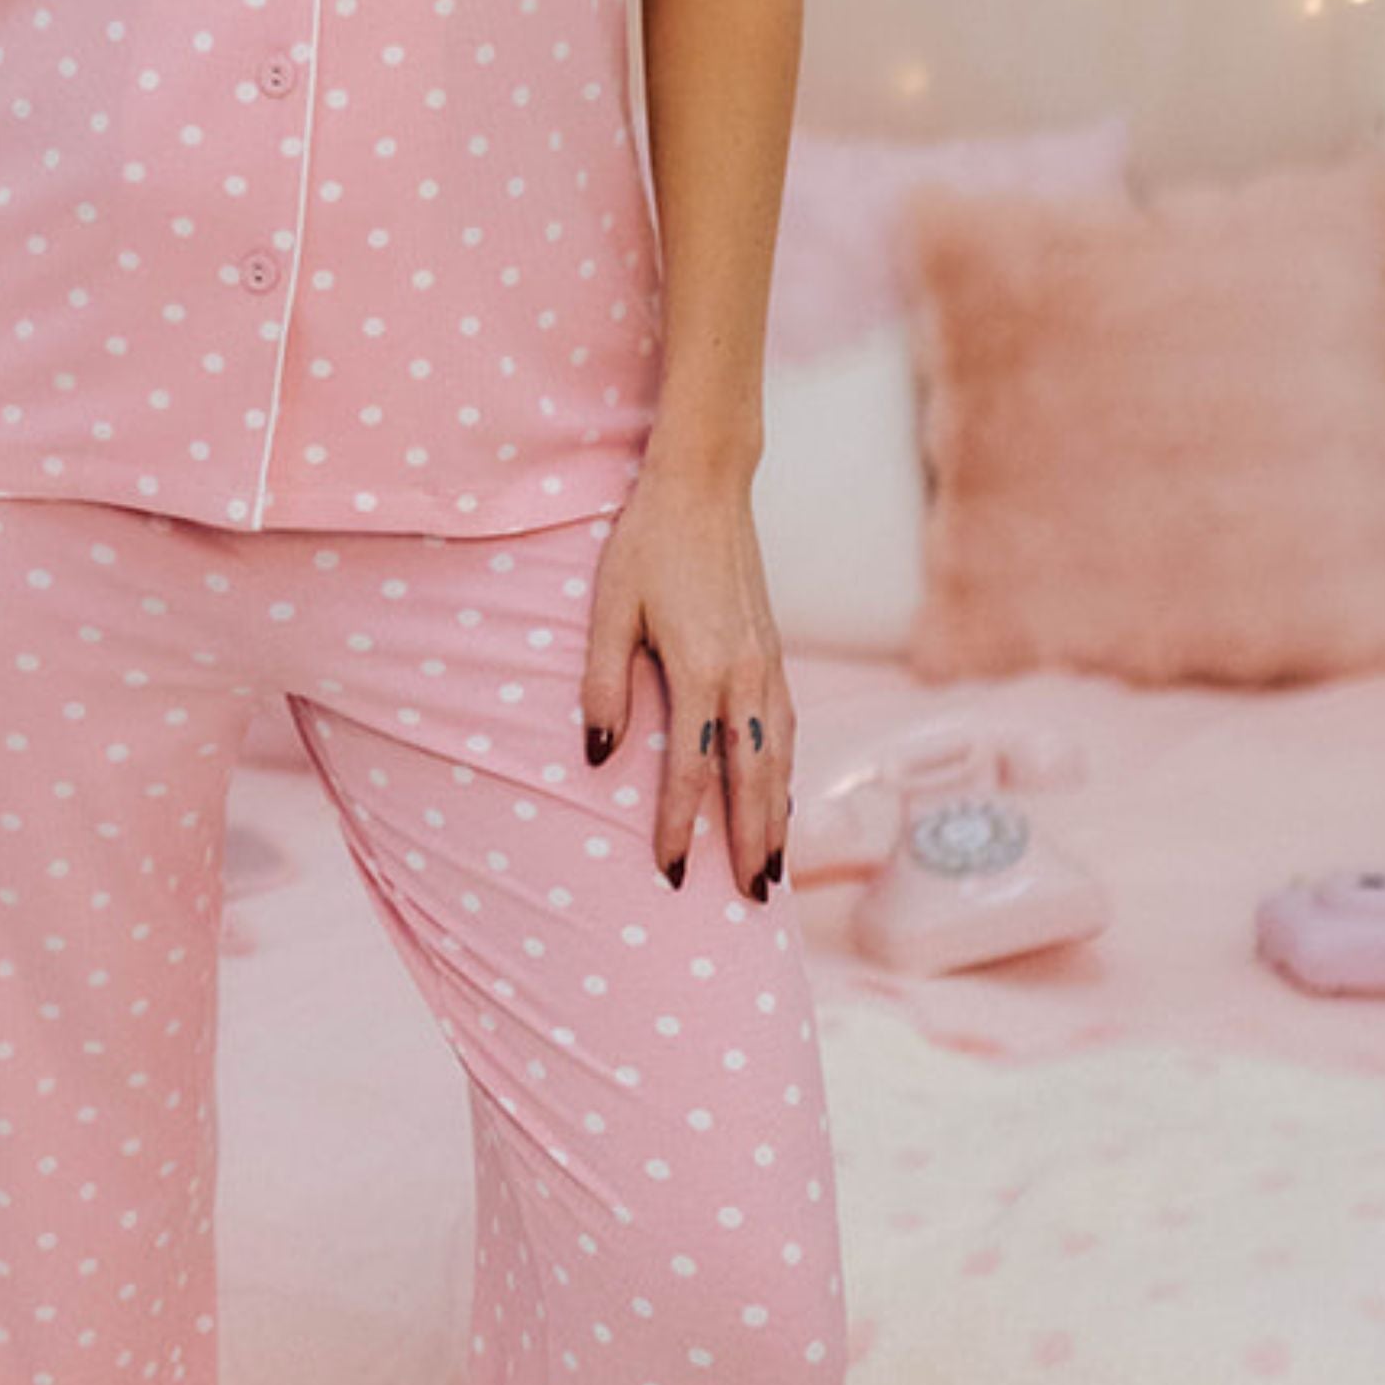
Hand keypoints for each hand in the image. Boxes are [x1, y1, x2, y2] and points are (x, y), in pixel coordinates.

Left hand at [581, 456, 791, 902]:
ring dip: (778, 817)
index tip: (668, 871)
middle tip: (749, 899)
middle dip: (751, 843)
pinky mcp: (774, 652)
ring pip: (779, 758)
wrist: (706, 485)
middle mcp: (745, 675)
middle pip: (753, 779)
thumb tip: (598, 757)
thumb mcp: (608, 609)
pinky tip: (779, 797)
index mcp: (701, 669)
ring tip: (774, 868)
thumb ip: (604, 685)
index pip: (689, 770)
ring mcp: (768, 664)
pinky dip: (785, 773)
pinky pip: (786, 729)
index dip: (678, 826)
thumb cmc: (646, 543)